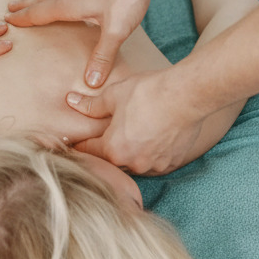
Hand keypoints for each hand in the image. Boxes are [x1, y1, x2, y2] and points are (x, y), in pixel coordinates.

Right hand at [6, 0, 160, 88]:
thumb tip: (90, 82)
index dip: (22, 18)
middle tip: (9, 8)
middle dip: (25, 6)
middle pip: (41, 0)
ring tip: (29, 0)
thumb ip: (102, 55)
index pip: (38, 13)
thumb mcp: (115, 28)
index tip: (6, 20)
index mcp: (68, 4)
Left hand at [64, 70, 206, 174]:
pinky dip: (150, 153)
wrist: (187, 95)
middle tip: (107, 132)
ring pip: (134, 163)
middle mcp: (133, 164)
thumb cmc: (148, 93)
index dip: (81, 142)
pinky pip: (154, 163)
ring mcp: (154, 166)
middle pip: (111, 161)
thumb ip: (91, 105)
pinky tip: (151, 137)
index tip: (79, 137)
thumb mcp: (114, 95)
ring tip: (132, 133)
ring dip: (130, 153)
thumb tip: (71, 102)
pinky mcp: (172, 163)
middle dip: (107, 148)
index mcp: (114, 150)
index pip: (88, 152)